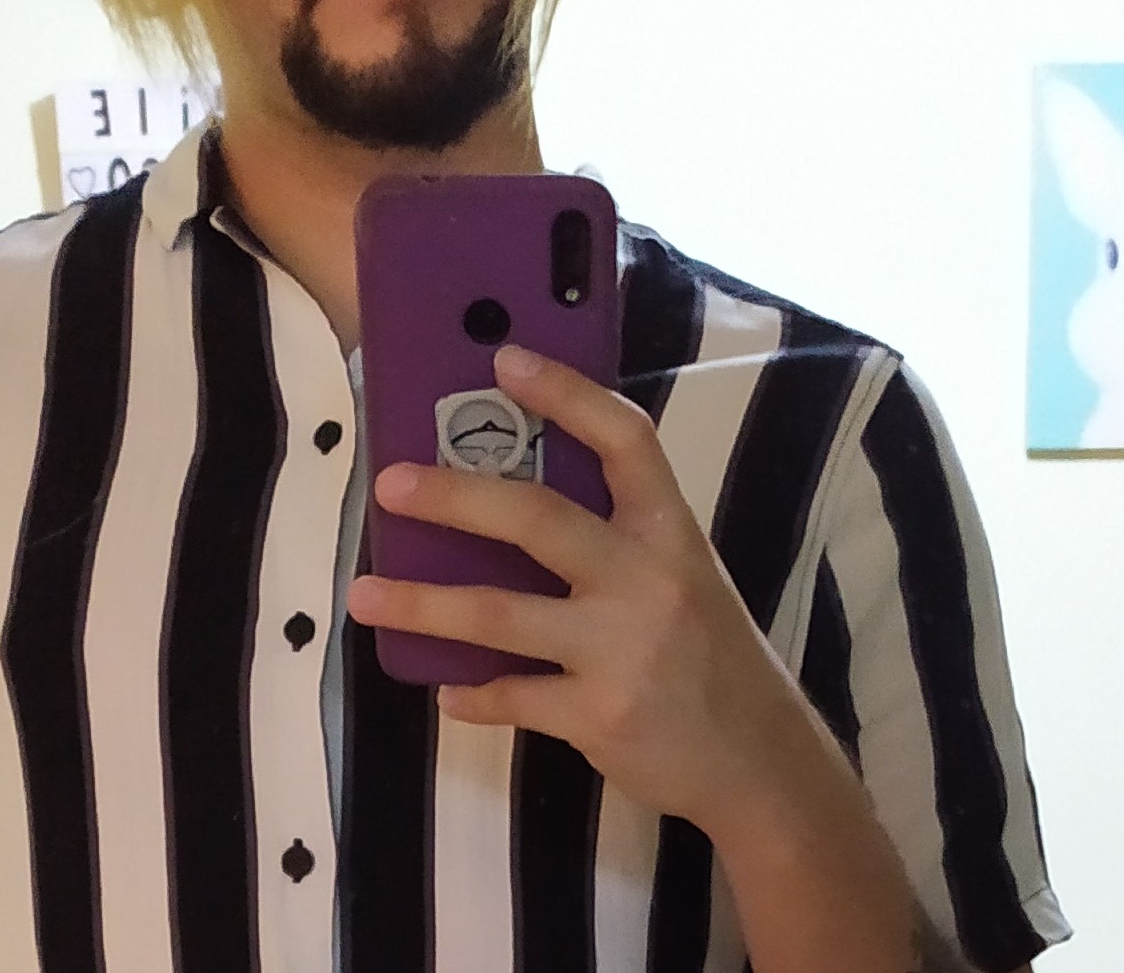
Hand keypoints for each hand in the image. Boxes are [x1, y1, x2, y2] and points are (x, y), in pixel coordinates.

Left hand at [345, 343, 824, 830]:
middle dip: (454, 497)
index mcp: (671, 530)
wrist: (761, 764)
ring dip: (422, 604)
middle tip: (389, 484)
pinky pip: (513, 695)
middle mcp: (648, 578)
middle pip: (537, 518)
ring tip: (362, 594)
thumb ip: (616, 532)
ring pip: (499, 614)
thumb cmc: (709, 652)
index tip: (504, 359)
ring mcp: (621, 649)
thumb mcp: (681, 573)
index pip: (624, 438)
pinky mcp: (599, 715)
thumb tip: (510, 489)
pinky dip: (471, 692)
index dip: (565, 393)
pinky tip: (444, 688)